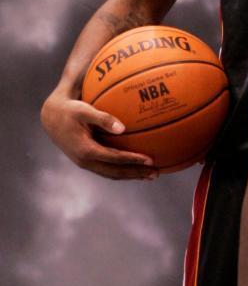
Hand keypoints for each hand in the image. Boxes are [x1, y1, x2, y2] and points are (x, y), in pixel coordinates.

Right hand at [40, 92, 157, 179]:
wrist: (52, 118)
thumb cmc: (70, 110)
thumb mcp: (84, 110)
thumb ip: (102, 118)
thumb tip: (123, 128)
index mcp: (85, 150)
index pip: (114, 158)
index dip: (132, 160)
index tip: (150, 160)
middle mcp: (85, 161)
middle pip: (116, 172)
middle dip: (136, 173)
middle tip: (156, 173)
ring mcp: (86, 164)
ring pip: (112, 174)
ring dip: (132, 175)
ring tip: (151, 175)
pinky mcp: (88, 162)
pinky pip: (108, 170)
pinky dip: (123, 171)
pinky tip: (137, 169)